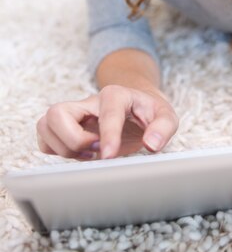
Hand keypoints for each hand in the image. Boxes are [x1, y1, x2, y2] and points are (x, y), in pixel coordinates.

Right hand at [37, 84, 178, 159]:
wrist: (137, 104)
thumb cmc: (149, 112)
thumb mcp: (166, 116)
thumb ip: (163, 127)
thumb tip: (151, 144)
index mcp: (116, 95)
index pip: (106, 110)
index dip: (107, 134)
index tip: (110, 156)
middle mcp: (90, 101)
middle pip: (58, 112)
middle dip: (73, 139)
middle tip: (95, 150)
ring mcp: (75, 112)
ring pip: (46, 123)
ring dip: (62, 146)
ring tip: (88, 154)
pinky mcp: (66, 125)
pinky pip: (44, 135)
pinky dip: (54, 149)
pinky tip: (79, 155)